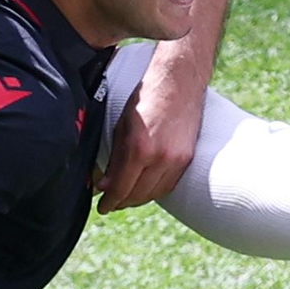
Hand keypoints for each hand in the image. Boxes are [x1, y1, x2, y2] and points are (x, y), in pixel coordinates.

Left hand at [96, 66, 203, 213]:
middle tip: (110, 202)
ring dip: (138, 198)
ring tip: (126, 197)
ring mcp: (177, 160)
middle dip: (121, 202)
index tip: (102, 207)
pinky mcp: (187, 158)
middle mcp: (161, 159)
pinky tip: (145, 187)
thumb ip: (114, 159)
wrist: (179, 81)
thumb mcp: (122, 126)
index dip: (109, 202)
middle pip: (138, 195)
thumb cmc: (146, 98)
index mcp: (140, 149)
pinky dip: (155, 190)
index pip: (121, 189)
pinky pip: (169, 184)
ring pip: (154, 193)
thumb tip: (104, 185)